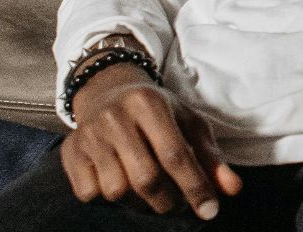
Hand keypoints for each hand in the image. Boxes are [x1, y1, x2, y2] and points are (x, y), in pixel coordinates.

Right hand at [61, 65, 241, 217]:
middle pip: (146, 178)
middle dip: (168, 201)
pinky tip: (121, 185)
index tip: (210, 210)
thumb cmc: (156, 110)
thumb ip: (210, 155)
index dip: (195, 186)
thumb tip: (232, 190)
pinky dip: (107, 199)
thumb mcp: (187, 121)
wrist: (107, 91)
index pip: (175, 154)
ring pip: (117, 191)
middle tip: (178, 204)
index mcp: (149, 104)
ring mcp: (89, 136)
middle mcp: (115, 118)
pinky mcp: (71, 152)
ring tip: (152, 196)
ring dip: (140, 204)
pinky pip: (89, 193)